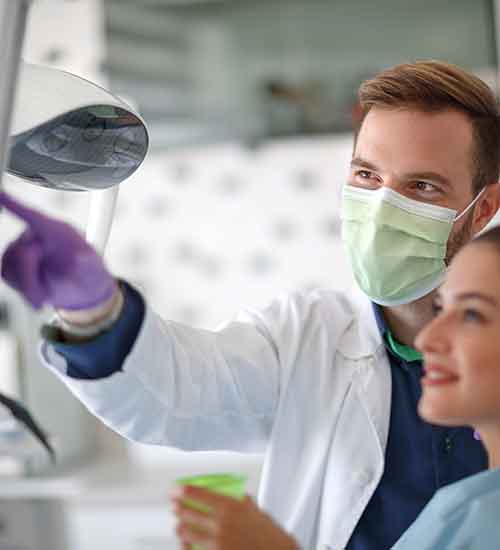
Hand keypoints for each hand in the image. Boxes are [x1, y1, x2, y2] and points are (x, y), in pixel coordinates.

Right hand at [0, 191, 115, 310]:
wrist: (82, 290)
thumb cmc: (88, 275)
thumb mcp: (93, 272)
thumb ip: (88, 264)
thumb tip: (83, 257)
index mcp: (58, 232)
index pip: (34, 216)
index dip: (15, 205)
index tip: (0, 194)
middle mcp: (37, 235)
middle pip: (20, 254)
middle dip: (30, 280)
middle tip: (44, 299)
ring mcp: (22, 247)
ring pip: (10, 266)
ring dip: (27, 287)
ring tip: (46, 294)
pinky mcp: (12, 260)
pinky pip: (6, 274)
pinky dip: (22, 289)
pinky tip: (37, 291)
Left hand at [171, 485, 298, 549]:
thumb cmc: (268, 534)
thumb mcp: (253, 509)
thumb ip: (238, 500)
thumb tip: (230, 493)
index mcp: (229, 506)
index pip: (197, 494)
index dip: (182, 490)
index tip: (175, 489)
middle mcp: (220, 523)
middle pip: (188, 512)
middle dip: (178, 507)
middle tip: (175, 504)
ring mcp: (216, 542)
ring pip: (187, 532)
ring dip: (180, 527)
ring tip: (179, 524)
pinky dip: (186, 545)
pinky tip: (185, 543)